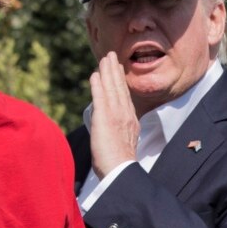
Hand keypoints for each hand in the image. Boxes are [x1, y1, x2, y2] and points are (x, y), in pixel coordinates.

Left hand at [88, 51, 138, 178]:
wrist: (120, 171)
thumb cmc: (119, 165)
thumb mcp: (123, 146)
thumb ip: (118, 134)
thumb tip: (111, 131)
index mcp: (131, 121)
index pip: (124, 97)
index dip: (120, 82)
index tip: (117, 70)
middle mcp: (126, 115)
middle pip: (120, 88)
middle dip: (115, 70)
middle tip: (111, 56)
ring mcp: (116, 115)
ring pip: (111, 88)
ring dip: (107, 71)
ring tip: (104, 59)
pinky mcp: (105, 118)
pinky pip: (100, 96)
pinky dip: (98, 84)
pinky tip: (95, 74)